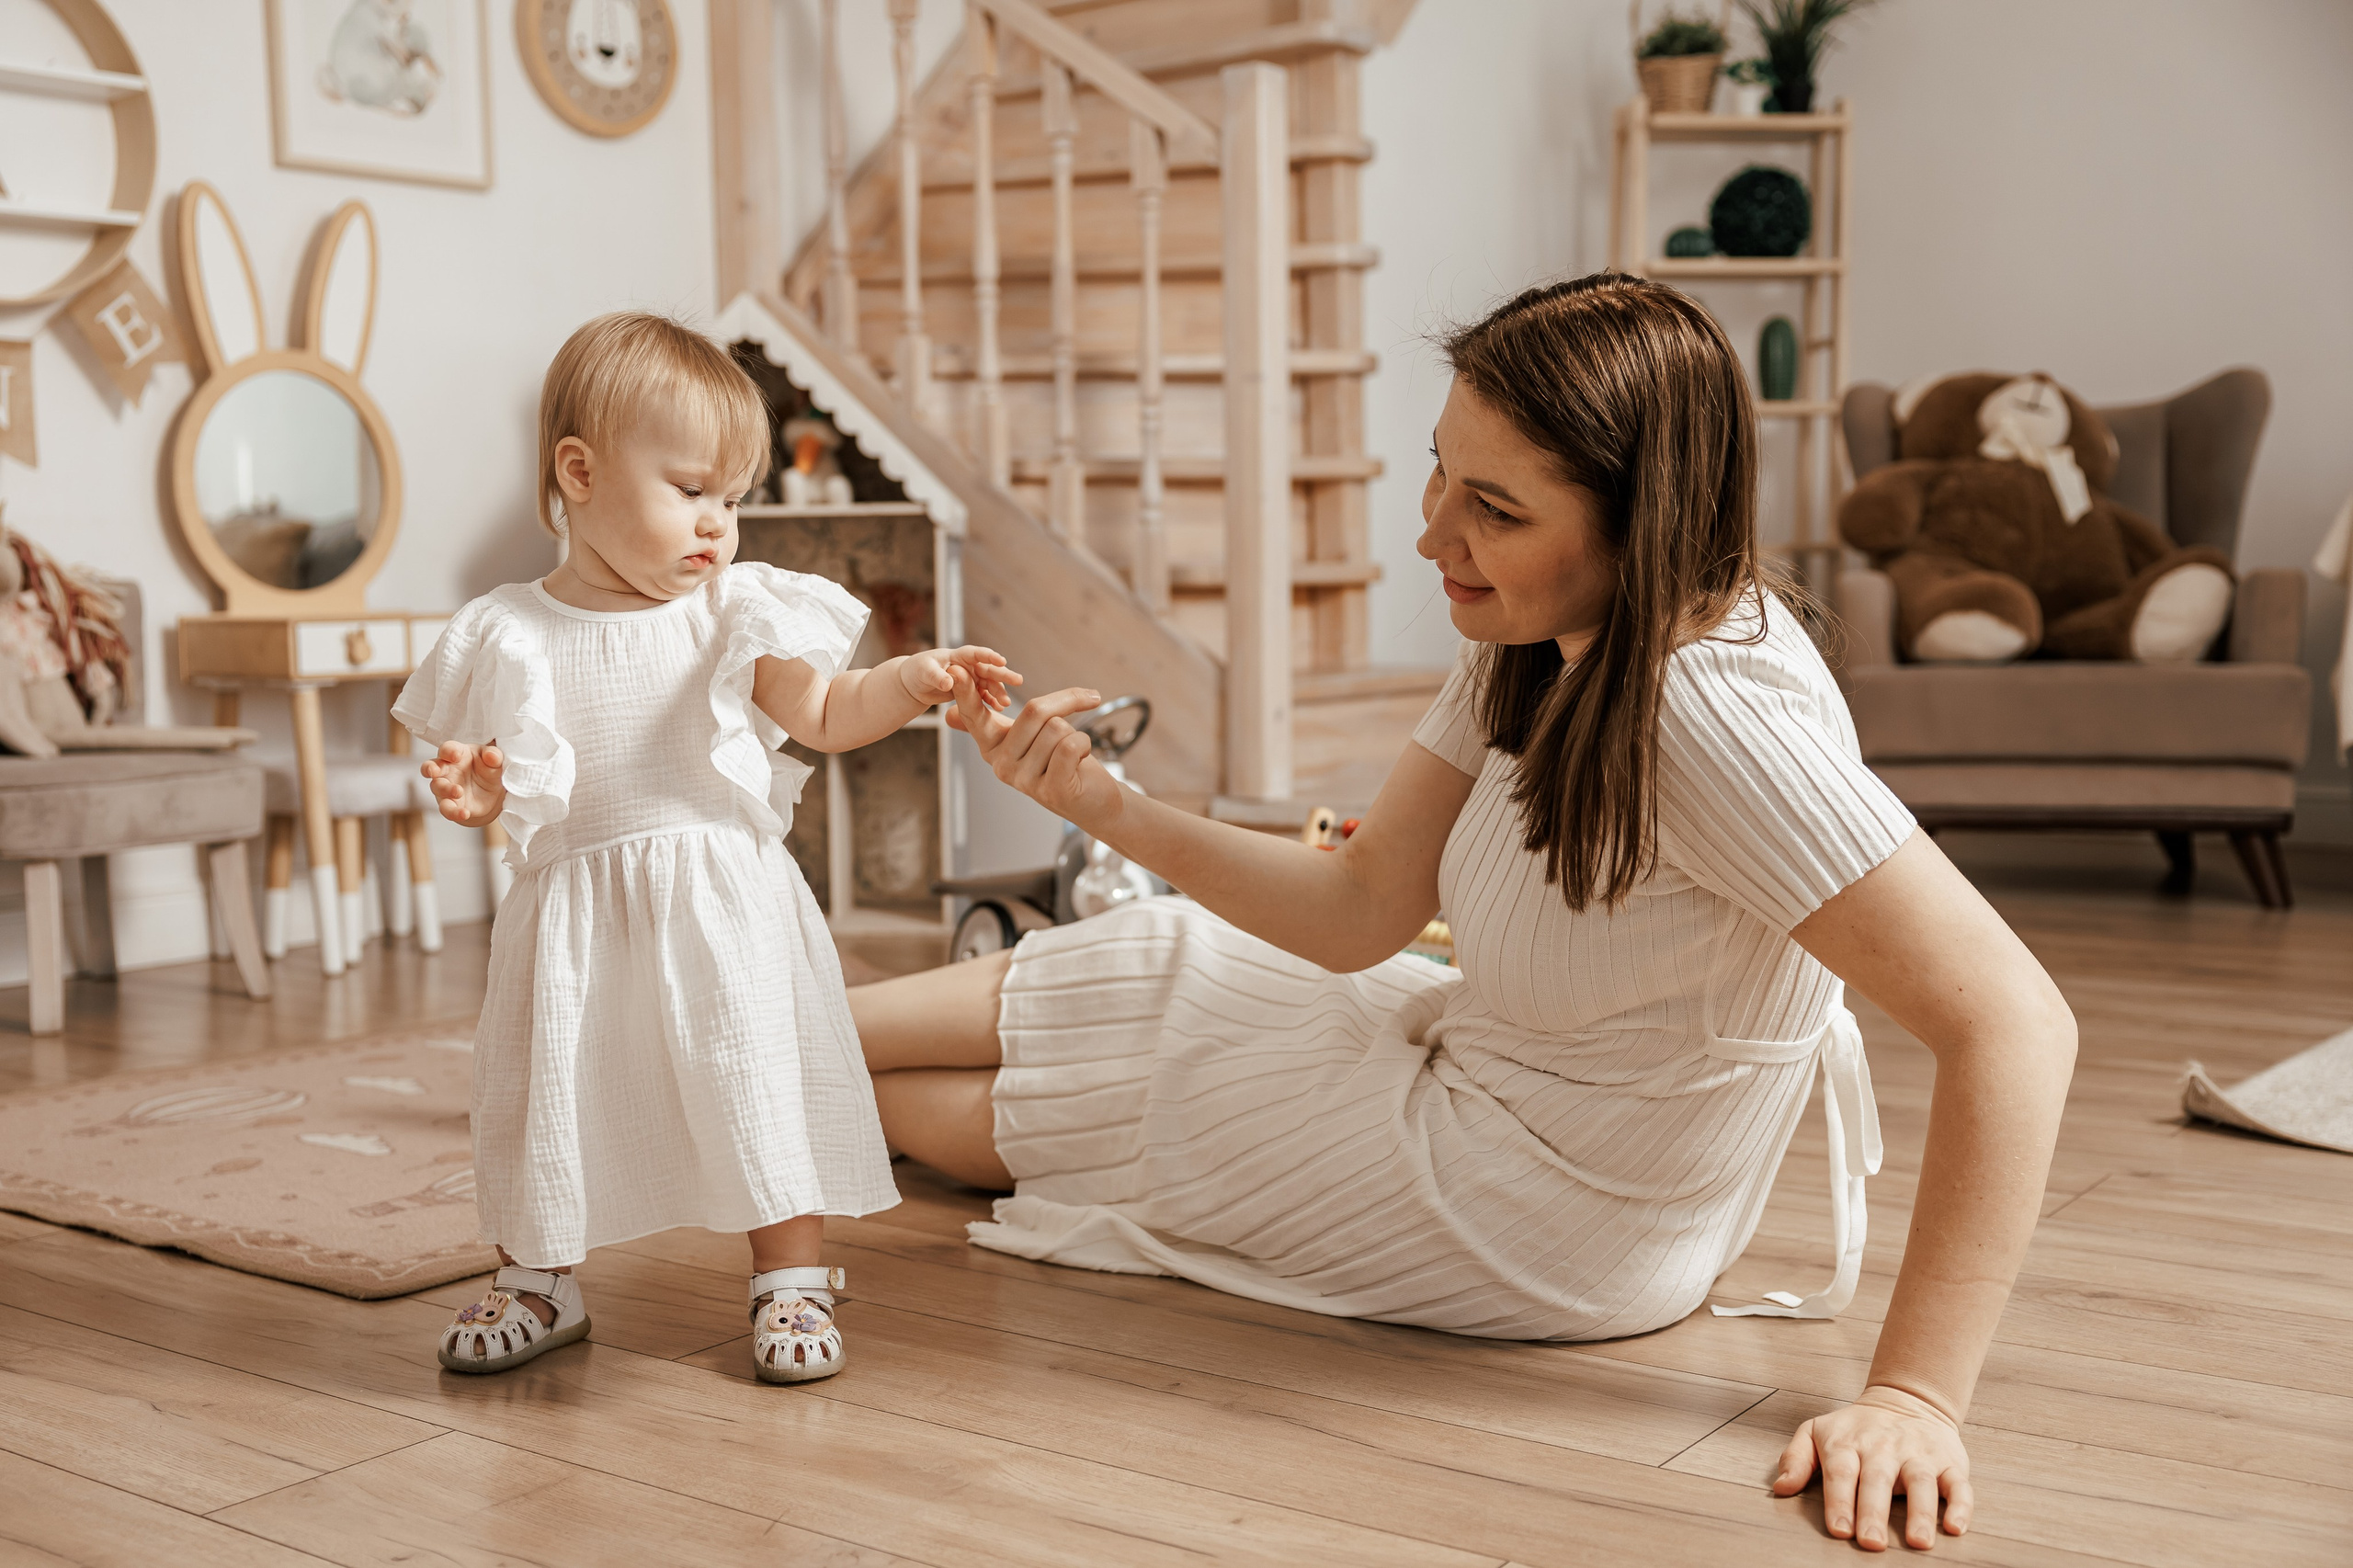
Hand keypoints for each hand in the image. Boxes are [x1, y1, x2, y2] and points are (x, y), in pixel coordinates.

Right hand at [421, 741, 506, 827]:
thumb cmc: (488, 769)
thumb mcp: (495, 761)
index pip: (447, 749)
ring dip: (445, 790)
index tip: (455, 755)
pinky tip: (464, 814)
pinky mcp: (450, 804)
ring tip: (458, 792)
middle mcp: (447, 770)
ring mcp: (445, 787)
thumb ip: (494, 756)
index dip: (448, 751)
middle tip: (434, 771)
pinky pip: (446, 809)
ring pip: (436, 788)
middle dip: (430, 768)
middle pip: (431, 766)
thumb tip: (491, 755)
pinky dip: (453, 812)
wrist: (493, 793)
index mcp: (457, 754)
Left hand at [900, 645, 1019, 710]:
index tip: (1002, 660)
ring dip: (998, 692)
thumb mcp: (924, 672)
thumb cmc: (917, 671)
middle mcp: (967, 665)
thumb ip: (937, 677)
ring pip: (988, 683)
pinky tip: (998, 708)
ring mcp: (970, 677)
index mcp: (957, 656)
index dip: (988, 656)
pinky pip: (982, 695)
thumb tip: (949, 683)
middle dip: (1002, 675)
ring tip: (1006, 703)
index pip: (975, 653)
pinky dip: (990, 701)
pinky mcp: (969, 689)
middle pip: (987, 668)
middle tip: (1018, 680)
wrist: (914, 683)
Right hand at [945, 673, 1125, 829]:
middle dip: (1065, 704)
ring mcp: (1024, 780)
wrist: (1094, 800)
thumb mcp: (1026, 739)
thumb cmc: (1063, 763)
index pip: (975, 715)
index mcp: (992, 747)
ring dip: (1075, 733)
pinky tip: (1081, 760)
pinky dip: (1085, 744)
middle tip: (1078, 715)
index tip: (954, 670)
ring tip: (1072, 754)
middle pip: (1034, 710)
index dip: (966, 693)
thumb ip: (994, 724)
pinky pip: (1070, 746)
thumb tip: (947, 716)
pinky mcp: (1051, 789)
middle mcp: (1001, 765)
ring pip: (1057, 727)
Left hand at [1776, 1386, 1971, 1550]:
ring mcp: (1919, 1454)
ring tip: (1917, 1542)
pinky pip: (1959, 1485)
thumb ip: (1796, 1458)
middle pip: (1878, 1480)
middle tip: (1871, 1543)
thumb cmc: (1855, 1428)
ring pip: (1922, 1482)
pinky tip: (1955, 1526)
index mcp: (1848, 1442)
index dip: (1839, 1500)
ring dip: (1921, 1513)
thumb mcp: (1817, 1431)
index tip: (1839, 1529)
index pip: (1841, 1472)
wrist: (1907, 1400)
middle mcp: (1884, 1448)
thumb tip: (1780, 1488)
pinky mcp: (1950, 1462)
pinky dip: (1960, 1506)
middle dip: (1874, 1512)